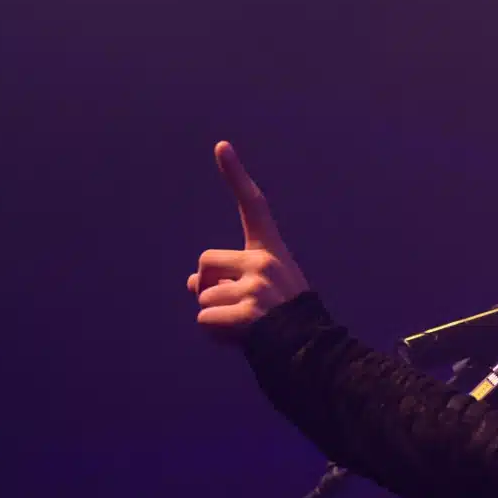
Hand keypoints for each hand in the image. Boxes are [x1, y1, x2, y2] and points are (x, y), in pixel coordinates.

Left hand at [186, 141, 309, 335]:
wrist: (307, 351)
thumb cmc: (283, 321)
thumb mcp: (260, 291)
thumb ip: (227, 280)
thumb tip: (190, 283)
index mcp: (270, 252)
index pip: (254, 207)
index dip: (236, 176)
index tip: (221, 146)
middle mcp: (264, 263)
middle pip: (205, 264)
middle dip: (206, 287)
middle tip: (232, 306)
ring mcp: (256, 287)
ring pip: (202, 297)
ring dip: (213, 314)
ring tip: (243, 326)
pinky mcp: (246, 313)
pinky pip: (204, 320)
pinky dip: (213, 334)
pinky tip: (238, 338)